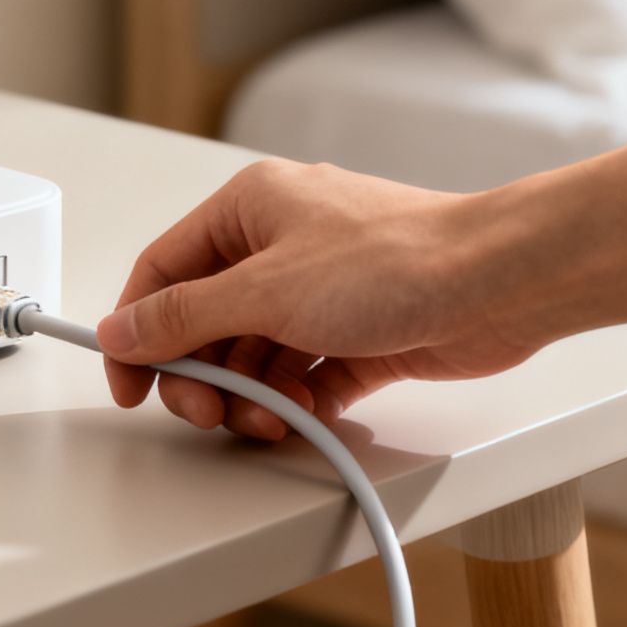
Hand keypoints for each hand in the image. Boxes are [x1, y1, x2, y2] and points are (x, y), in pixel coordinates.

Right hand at [96, 159, 538, 439]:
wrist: (504, 282)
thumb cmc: (399, 260)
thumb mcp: (265, 291)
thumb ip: (183, 317)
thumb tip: (122, 329)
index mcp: (247, 208)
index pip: (162, 272)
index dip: (137, 331)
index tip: (130, 386)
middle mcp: (280, 244)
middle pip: (206, 322)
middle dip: (204, 376)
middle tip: (211, 412)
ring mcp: (322, 290)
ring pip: (255, 355)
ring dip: (253, 396)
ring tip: (274, 417)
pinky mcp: (359, 331)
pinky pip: (303, 374)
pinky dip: (297, 401)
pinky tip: (307, 413)